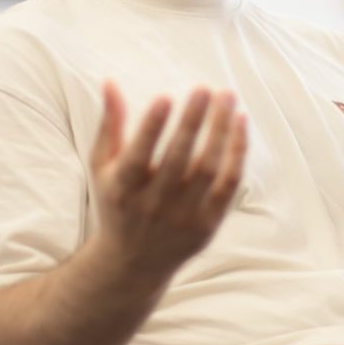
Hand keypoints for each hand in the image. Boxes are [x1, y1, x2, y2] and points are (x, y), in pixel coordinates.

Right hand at [88, 82, 247, 274]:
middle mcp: (153, 205)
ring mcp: (184, 216)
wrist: (134, 262)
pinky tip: (240, 122)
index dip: (152, 127)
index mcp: (123, 189)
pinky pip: (229, 184)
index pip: (139, 156)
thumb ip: (110, 125)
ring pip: (209, 168)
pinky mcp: (208, 223)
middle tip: (205, 89)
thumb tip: (111, 81)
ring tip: (226, 96)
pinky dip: (237, 153)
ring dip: (220, 130)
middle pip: (179, 158)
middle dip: (192, 121)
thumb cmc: (117, 202)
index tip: (166, 97)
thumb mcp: (103, 167)